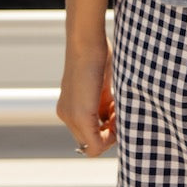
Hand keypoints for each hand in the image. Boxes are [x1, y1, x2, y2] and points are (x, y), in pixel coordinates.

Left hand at [56, 37, 115, 156]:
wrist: (86, 40)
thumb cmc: (96, 52)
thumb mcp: (100, 83)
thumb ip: (103, 101)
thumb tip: (114, 114)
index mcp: (70, 107)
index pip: (88, 131)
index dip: (106, 127)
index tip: (118, 110)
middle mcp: (66, 115)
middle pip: (91, 141)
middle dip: (109, 132)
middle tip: (120, 110)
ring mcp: (71, 117)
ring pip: (93, 145)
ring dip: (111, 133)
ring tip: (119, 109)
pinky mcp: (80, 116)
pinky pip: (95, 145)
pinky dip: (111, 137)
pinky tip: (118, 114)